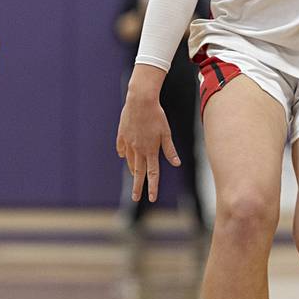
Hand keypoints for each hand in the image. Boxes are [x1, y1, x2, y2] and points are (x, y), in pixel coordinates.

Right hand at [115, 86, 179, 202]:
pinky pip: (122, 149)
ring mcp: (128, 143)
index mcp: (150, 150)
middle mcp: (138, 149)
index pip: (152, 173)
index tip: (151, 198)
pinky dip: (123, 154)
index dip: (152, 187)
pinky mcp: (122, 135)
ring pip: (130, 161)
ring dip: (133, 169)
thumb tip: (176, 163)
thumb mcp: (166, 133)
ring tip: (134, 175)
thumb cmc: (156, 115)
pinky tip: (124, 156)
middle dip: (137, 186)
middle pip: (138, 172)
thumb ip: (170, 150)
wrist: (140, 100)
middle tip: (135, 198)